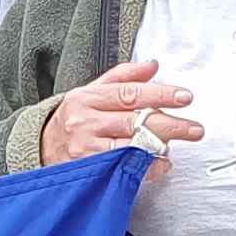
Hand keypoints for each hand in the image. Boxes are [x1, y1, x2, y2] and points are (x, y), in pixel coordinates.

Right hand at [42, 61, 203, 164]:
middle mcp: (86, 122)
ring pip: (130, 147)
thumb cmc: (74, 118)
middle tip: (195, 128)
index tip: (184, 97)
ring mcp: (86, 148)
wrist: (41, 146)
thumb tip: (153, 65)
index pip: (129, 94)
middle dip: (169, 125)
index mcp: (88, 98)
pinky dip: (147, 168)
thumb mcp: (91, 90)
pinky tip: (161, 164)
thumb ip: (123, 77)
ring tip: (177, 144)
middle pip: (134, 122)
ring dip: (159, 147)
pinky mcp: (89, 170)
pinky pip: (124, 169)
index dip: (159, 95)